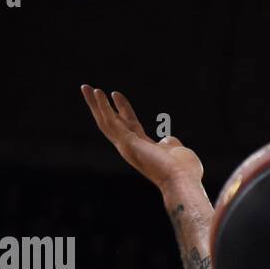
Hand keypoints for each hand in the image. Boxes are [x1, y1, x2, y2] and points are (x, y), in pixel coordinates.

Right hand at [80, 85, 204, 192]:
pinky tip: (99, 93)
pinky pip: (111, 122)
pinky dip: (103, 107)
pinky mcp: (127, 143)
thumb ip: (170, 143)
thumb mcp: (177, 150)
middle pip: (110, 124)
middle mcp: (131, 148)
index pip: (129, 125)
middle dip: (99, 107)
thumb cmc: (184, 171)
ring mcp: (127, 146)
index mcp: (142, 148)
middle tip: (88, 90)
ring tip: (86, 87)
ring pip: (105, 123)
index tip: (116, 93)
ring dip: (96, 105)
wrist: (183, 181)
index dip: (122, 109)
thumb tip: (168, 139)